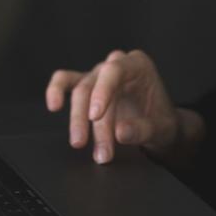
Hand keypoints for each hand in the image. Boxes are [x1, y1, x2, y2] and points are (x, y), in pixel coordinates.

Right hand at [45, 49, 183, 165]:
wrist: (158, 126)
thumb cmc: (161, 121)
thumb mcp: (161, 129)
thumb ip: (143, 130)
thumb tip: (120, 132)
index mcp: (138, 65)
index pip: (114, 71)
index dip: (102, 92)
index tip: (96, 116)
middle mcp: (117, 64)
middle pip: (94, 86)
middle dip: (94, 123)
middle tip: (101, 151)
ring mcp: (100, 75)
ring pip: (79, 90)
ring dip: (77, 120)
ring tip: (80, 144)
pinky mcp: (88, 86)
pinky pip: (66, 82)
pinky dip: (56, 91)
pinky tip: (54, 105)